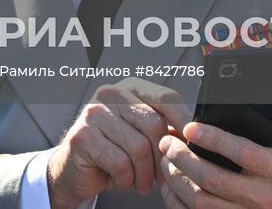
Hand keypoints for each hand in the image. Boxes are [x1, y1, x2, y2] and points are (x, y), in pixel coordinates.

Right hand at [46, 79, 193, 208]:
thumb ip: (165, 129)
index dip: (184, 121)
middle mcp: (110, 93)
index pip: (166, 97)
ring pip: (138, 146)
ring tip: (141, 183)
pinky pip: (119, 162)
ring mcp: (94, 113)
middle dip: (162, 158)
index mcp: (130, 88)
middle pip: (154, 124)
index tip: (195, 143)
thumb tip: (196, 134)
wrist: (75, 169)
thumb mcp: (142, 136)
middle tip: (161, 177)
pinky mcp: (83, 136)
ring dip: (144, 174)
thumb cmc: (114, 152)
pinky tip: (122, 180)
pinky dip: (126, 178)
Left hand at [157, 93, 271, 208]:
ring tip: (166, 161)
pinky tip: (172, 188)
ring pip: (202, 201)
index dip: (213, 139)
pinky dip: (180, 203)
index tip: (190, 127)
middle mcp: (261, 196)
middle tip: (168, 142)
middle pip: (213, 179)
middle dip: (184, 159)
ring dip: (178, 180)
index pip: (241, 153)